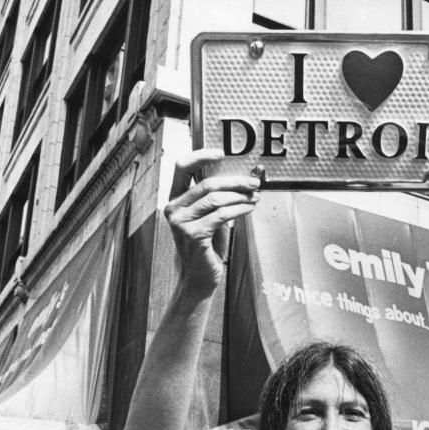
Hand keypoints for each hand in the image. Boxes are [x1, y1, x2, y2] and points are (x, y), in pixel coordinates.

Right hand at [164, 149, 260, 297]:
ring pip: (216, 199)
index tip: (222, 153)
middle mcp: (173, 208)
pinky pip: (221, 215)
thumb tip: (242, 181)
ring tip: (255, 197)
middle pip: (206, 183)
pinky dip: (240, 209)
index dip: (201, 156)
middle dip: (235, 181)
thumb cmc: (207, 246)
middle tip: (254, 183)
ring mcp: (181, 222)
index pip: (182, 167)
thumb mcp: (209, 217)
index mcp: (174, 199)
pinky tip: (250, 208)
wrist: (200, 277)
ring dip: (240, 196)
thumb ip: (216, 199)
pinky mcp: (193, 234)